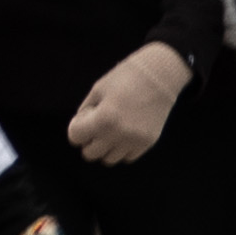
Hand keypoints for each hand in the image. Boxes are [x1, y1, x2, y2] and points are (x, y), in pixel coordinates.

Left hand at [70, 42, 193, 164]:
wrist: (160, 75)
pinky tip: (124, 133)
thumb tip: (80, 127)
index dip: (76, 127)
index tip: (83, 119)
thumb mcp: (98, 89)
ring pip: (109, 159)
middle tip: (95, 126)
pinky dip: (122, 148)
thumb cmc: (126, 77)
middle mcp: (118, 134)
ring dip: (105, 147)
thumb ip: (85, 110)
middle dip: (88, 140)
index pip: (75, 137)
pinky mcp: (148, 143)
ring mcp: (135, 141)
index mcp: (103, 119)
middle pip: (90, 154)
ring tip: (111, 130)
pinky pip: (128, 157)